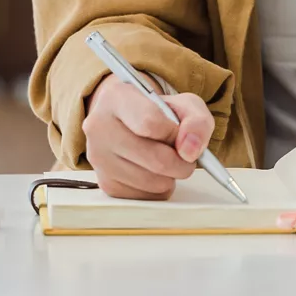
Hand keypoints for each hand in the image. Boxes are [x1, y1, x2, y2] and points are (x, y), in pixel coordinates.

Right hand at [83, 74, 213, 199]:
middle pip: (156, 160)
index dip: (175, 133)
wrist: (125, 121)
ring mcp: (99, 158)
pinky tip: (152, 171)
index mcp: (117, 98)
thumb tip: (190, 151)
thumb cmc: (155, 111)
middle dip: (181, 162)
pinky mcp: (106, 184)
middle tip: (184, 155)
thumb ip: (196, 120)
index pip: (150, 123)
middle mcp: (100, 128)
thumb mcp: (182, 104)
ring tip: (164, 159)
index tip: (181, 134)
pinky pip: (147, 197)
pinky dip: (158, 188)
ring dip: (170, 176)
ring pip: (154, 183)